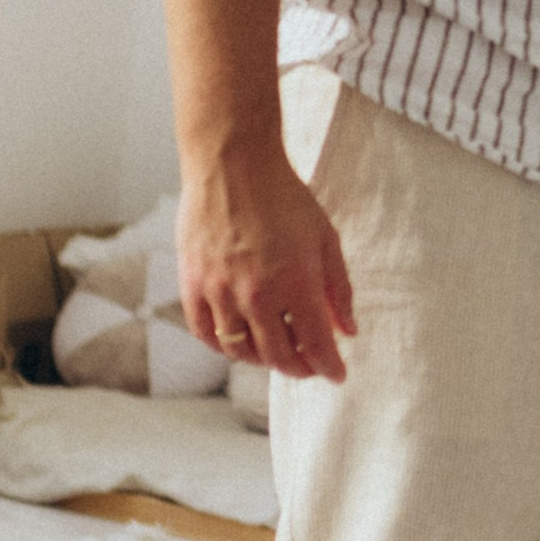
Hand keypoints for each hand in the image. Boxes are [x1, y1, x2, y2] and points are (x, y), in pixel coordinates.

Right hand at [177, 146, 353, 382]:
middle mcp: (257, 296)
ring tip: (277, 353)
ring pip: (241, 351)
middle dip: (299, 368)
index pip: (316, 344)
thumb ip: (338, 289)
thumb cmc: (284, 198)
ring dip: (263, 360)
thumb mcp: (325, 238)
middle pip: (278, 356)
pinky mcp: (192, 285)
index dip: (329, 366)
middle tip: (309, 366)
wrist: (233, 165)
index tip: (337, 375)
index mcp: (296, 283)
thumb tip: (348, 331)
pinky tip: (239, 342)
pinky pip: (206, 333)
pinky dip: (224, 347)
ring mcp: (220, 292)